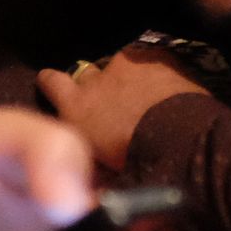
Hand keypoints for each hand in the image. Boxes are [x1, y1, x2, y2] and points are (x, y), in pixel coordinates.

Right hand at [35, 42, 209, 171]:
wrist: (181, 141)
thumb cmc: (136, 166)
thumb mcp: (101, 170)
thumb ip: (90, 161)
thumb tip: (90, 173)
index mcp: (76, 107)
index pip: (51, 82)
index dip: (51, 83)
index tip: (50, 82)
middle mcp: (95, 80)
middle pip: (85, 73)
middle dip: (93, 84)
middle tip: (110, 101)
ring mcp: (127, 64)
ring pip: (119, 65)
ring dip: (127, 79)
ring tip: (146, 97)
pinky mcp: (156, 56)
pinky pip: (149, 61)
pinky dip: (155, 73)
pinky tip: (168, 87)